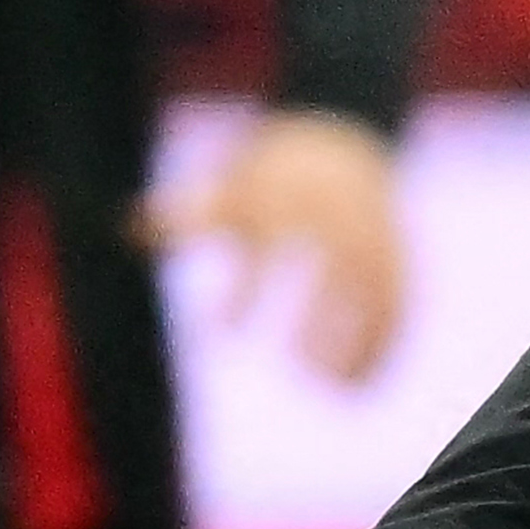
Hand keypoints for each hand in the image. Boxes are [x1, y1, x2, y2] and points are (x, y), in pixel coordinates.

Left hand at [138, 105, 407, 385]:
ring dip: (363, 337)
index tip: (223, 329)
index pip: (272, 245)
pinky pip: (400, 301)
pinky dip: (384, 344)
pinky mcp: (398, 255)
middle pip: (337, 265)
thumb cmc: (271, 174)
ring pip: (379, 288)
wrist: (343, 139)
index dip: (247, 290)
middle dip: (323, 313)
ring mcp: (374, 234)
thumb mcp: (228, 187)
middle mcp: (338, 213)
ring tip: (335, 388)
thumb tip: (130, 229)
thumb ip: (186, 212)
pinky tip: (358, 386)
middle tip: (298, 363)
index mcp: (290, 193)